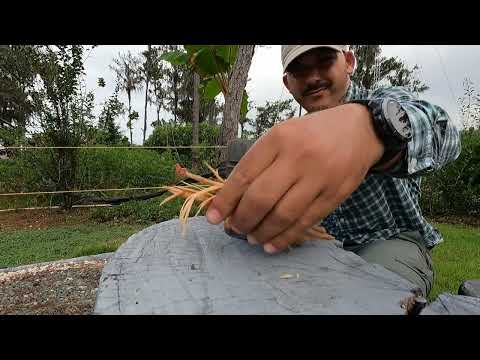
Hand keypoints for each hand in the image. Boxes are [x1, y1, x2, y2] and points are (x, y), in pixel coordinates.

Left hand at [207, 104, 384, 253]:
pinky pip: (305, 223)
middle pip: (260, 199)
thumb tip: (232, 200)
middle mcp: (297, 157)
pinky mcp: (335, 195)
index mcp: (278, 138)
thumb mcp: (282, 136)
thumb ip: (259, 163)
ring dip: (261, 233)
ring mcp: (319, 177)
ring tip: (251, 238)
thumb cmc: (311, 134)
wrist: (359, 129)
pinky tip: (272, 245)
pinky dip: (285, 238)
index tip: (213, 218)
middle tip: (234, 229)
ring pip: (282, 215)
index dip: (225, 201)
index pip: (243, 175)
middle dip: (241, 220)